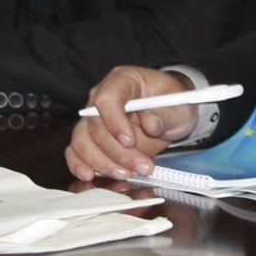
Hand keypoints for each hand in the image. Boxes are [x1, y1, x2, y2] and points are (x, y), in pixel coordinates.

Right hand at [65, 67, 193, 181]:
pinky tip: (91, 175)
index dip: (115, 121)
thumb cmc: (171, 104)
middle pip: (96, 126)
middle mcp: (101, 98)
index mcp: (122, 81)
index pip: (107, 98)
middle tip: (142, 166)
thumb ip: (166, 115)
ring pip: (83, 141)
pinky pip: (76, 151)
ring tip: (127, 173)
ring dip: (103, 163)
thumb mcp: (179, 106)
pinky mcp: (90, 138)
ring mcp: (93, 118)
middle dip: (118, 152)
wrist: (169, 114)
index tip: (130, 141)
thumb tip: (150, 124)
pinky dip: (81, 165)